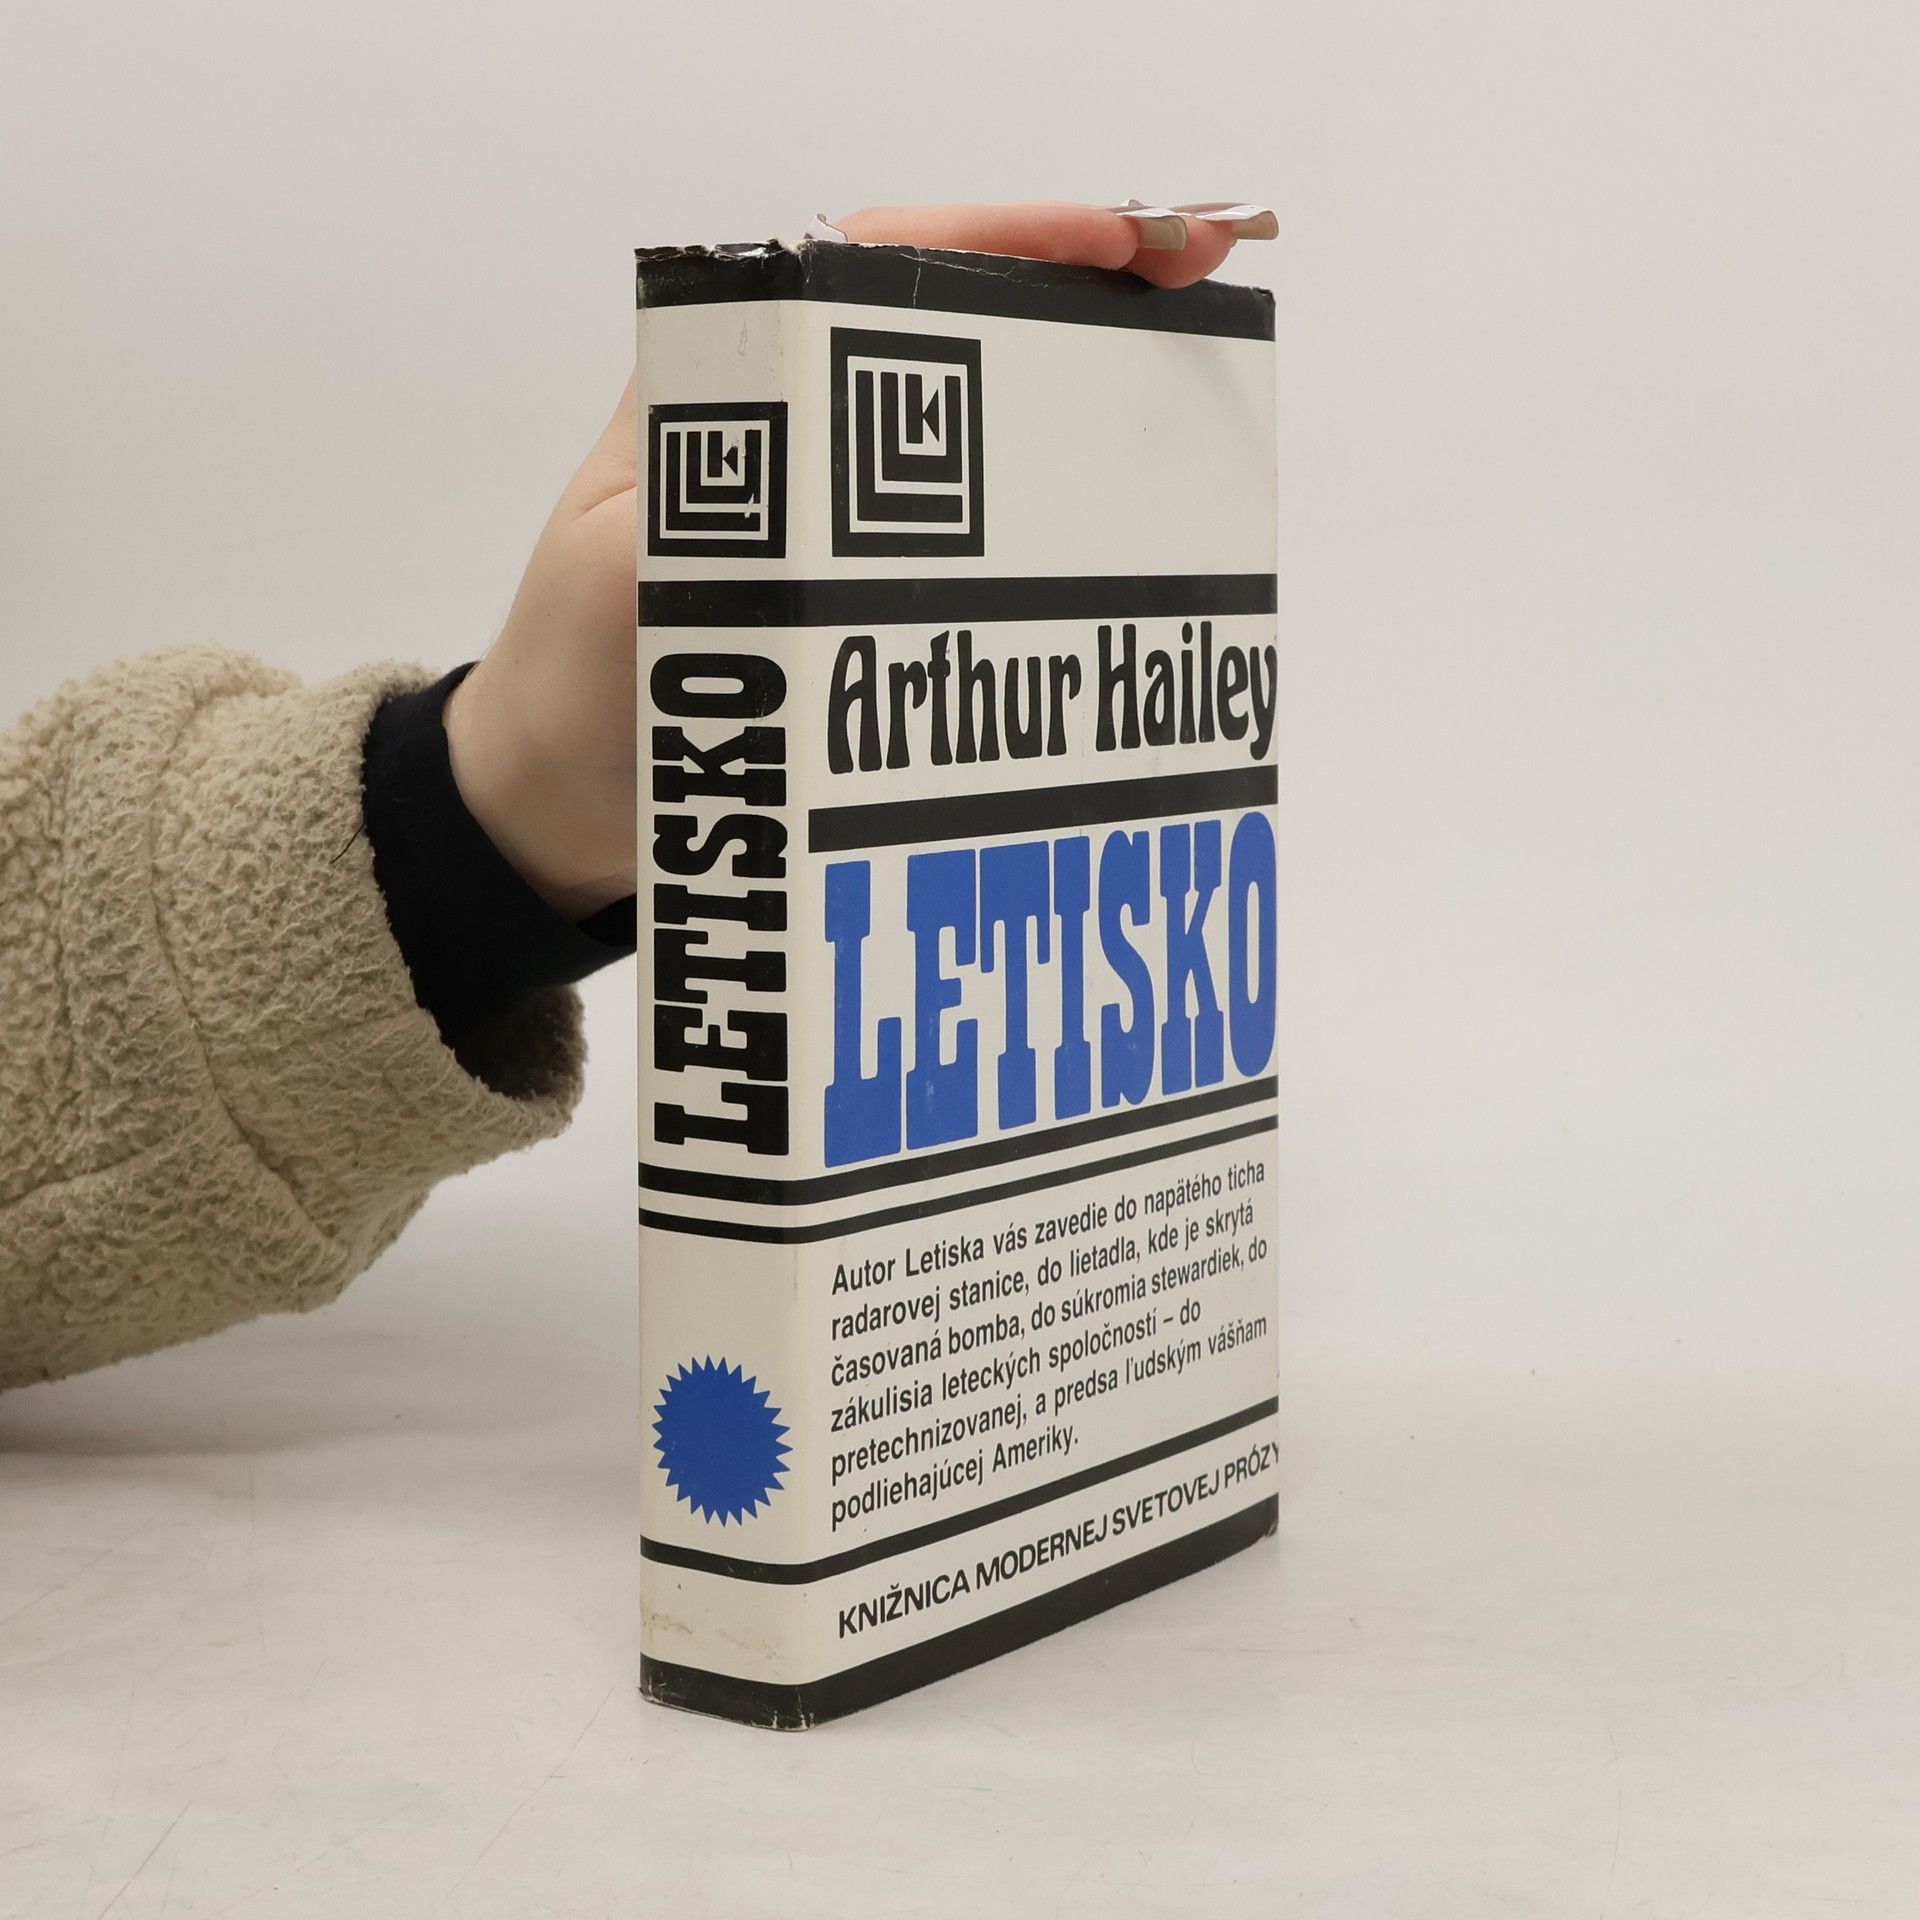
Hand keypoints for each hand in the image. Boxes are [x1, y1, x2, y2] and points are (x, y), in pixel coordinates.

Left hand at [444, 200, 1272, 917]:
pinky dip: (1043, 502)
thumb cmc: (572, 695)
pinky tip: (1114, 517)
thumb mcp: (627, 583)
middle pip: (949, 320)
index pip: (876, 258)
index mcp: (727, 395)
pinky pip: (965, 523)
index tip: (1124, 242)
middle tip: (1198, 287)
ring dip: (1074, 389)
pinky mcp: (851, 586)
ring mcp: (829, 512)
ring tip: (1183, 385)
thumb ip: (714, 498)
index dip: (1007, 233)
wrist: (552, 810)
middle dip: (1076, 291)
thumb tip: (825, 435)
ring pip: (971, 416)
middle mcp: (791, 431)